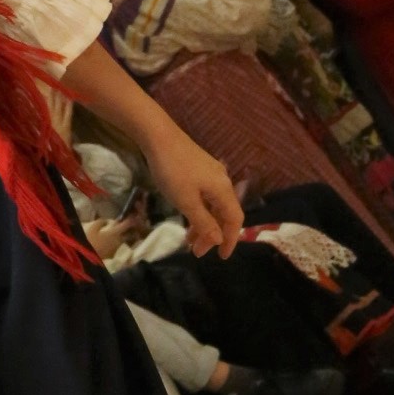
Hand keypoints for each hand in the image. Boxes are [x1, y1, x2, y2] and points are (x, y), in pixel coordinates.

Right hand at [85, 215, 136, 260]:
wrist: (88, 257)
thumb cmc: (90, 241)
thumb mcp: (93, 228)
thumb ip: (101, 222)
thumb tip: (106, 221)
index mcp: (115, 233)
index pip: (127, 224)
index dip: (130, 219)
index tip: (131, 216)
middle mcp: (118, 241)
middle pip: (130, 234)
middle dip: (131, 229)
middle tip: (128, 225)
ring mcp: (116, 249)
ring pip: (123, 241)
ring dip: (123, 236)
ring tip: (118, 233)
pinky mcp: (112, 255)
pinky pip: (116, 247)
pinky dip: (116, 243)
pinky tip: (110, 242)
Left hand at [144, 127, 242, 259]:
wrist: (159, 137)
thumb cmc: (173, 171)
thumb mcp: (186, 201)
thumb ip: (204, 222)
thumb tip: (219, 239)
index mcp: (223, 190)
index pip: (235, 220)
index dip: (231, 240)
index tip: (221, 257)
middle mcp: (222, 182)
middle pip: (224, 215)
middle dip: (213, 235)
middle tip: (196, 252)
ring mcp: (211, 175)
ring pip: (213, 207)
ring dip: (204, 225)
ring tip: (189, 241)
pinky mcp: (200, 170)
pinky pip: (205, 197)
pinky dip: (198, 212)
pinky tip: (187, 219)